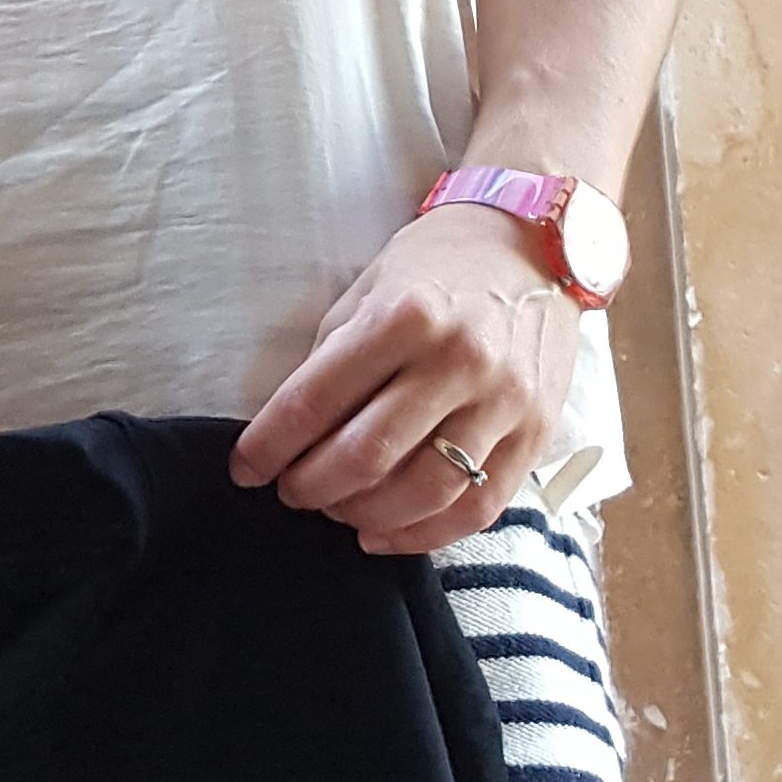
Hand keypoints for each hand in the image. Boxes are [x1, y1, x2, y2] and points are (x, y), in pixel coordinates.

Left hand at [228, 207, 578, 551]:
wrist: (536, 246)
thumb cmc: (439, 266)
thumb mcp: (370, 289)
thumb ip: (334, 360)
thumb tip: (292, 434)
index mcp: (405, 315)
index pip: (317, 399)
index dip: (270, 445)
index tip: (245, 468)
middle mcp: (459, 359)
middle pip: (367, 456)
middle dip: (312, 487)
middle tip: (291, 492)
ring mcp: (504, 401)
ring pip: (423, 492)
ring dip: (364, 516)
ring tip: (338, 510)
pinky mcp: (536, 434)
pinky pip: (478, 508)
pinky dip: (424, 535)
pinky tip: (385, 534)